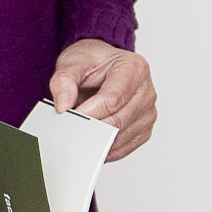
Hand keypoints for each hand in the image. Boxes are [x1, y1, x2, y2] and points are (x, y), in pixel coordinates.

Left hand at [48, 38, 155, 160]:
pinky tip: (94, 135)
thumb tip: (63, 106)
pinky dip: (104, 147)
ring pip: (119, 138)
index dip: (88, 112)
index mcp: (135, 69)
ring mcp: (148, 112)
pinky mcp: (144, 130)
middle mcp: (146, 91)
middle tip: (72, 124)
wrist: (102, 67)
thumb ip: (63, 81)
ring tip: (84, 124)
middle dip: (90, 127)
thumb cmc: (92, 63)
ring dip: (96, 138)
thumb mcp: (72, 62)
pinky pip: (122, 148)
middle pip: (117, 122)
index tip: (68, 116)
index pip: (112, 100)